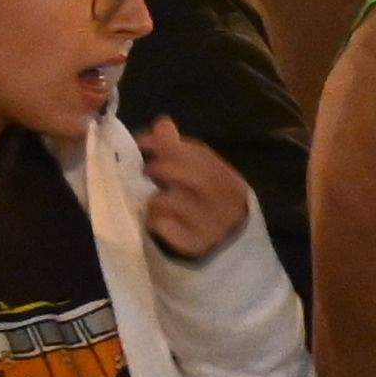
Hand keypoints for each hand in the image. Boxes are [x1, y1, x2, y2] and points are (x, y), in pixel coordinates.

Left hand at [135, 120, 251, 264]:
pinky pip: (164, 226)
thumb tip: (162, 123)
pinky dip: (154, 220)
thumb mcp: (204, 178)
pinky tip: (156, 221)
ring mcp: (212, 226)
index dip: (169, 145)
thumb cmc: (210, 209)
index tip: (143, 141)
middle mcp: (226, 203)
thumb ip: (182, 151)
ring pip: (174, 201)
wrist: (227, 254)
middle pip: (194, 176)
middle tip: (147, 170)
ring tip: (152, 201)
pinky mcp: (194, 246)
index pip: (201, 155)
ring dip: (156, 197)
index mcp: (232, 182)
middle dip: (164, 168)